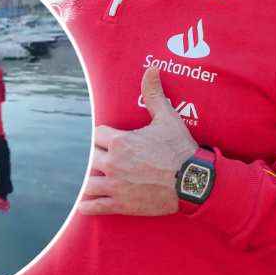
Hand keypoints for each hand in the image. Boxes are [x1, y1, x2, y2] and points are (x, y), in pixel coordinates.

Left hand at [78, 65, 197, 215]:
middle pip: (88, 157)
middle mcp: (114, 163)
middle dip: (92, 156)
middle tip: (96, 158)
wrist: (193, 182)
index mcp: (120, 141)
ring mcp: (116, 185)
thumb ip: (154, 94)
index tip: (104, 139)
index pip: (96, 135)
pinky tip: (82, 204)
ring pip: (88, 183)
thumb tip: (152, 68)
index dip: (101, 137)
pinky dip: (87, 205)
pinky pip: (96, 205)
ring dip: (86, 181)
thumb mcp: (167, 118)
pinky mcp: (122, 204)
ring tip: (85, 180)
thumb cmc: (180, 149)